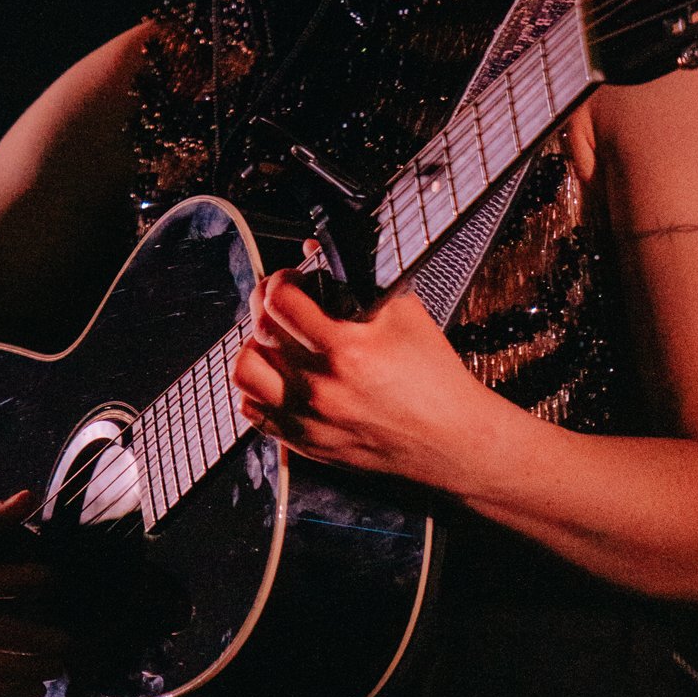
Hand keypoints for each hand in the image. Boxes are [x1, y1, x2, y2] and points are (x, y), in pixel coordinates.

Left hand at [230, 271, 492, 487]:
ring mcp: (309, 420)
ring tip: (277, 341)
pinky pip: (252, 412)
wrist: (452, 443)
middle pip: (260, 332)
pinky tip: (279, 375)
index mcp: (347, 351)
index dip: (283, 280)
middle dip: (265, 304)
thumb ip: (360, 280)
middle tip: (282, 300)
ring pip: (245, 373)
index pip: (280, 301)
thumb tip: (314, 252)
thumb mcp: (406, 315)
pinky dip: (258, 388)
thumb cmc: (435, 378)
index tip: (295, 279)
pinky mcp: (305, 444)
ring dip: (256, 348)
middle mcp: (321, 389)